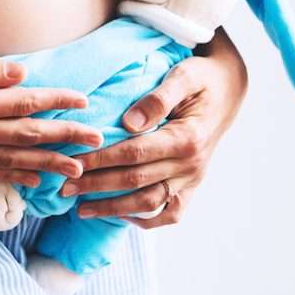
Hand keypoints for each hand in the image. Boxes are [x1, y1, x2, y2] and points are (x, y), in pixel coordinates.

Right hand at [0, 42, 103, 186]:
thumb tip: (19, 74)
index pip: (22, 103)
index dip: (56, 102)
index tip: (83, 102)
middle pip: (24, 137)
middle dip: (63, 139)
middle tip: (95, 142)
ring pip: (9, 161)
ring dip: (45, 165)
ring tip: (74, 171)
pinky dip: (11, 176)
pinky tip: (30, 180)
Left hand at [60, 28, 247, 226]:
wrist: (229, 89)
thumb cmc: (201, 78)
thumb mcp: (183, 76)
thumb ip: (158, 98)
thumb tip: (129, 123)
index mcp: (187, 138)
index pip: (134, 153)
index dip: (100, 160)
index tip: (72, 162)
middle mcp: (191, 164)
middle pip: (135, 181)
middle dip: (96, 186)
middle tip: (64, 188)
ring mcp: (193, 179)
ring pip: (149, 203)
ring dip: (113, 209)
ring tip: (82, 209)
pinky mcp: (192, 185)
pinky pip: (171, 213)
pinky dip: (145, 219)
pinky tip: (120, 215)